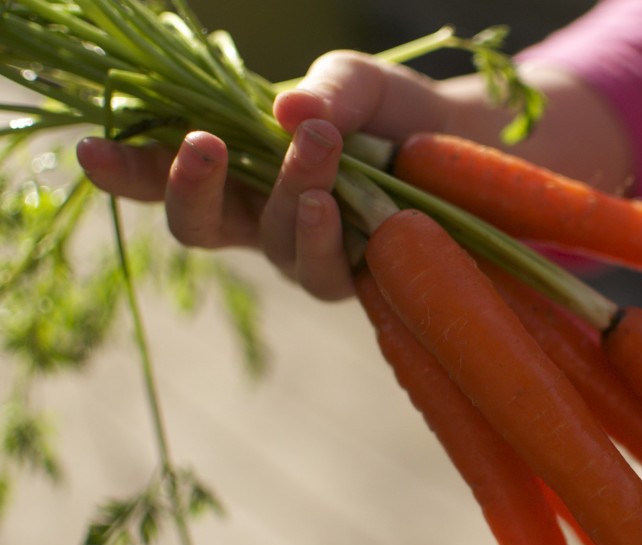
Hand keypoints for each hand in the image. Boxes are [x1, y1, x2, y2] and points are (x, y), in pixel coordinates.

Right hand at [76, 51, 444, 300]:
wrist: (462, 146)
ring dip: (286, 189)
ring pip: (269, 240)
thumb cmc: (390, 113)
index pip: (168, 176)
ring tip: (317, 142)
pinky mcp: (350, 278)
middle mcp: (260, 219)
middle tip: (201, 146)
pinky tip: (326, 205)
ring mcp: (303, 253)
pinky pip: (319, 270)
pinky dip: (319, 235)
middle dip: (189, 188)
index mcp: (240, 169)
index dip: (127, 170)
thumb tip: (287, 111)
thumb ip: (324, 88)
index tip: (92, 150)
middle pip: (199, 226)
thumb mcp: (355, 82)